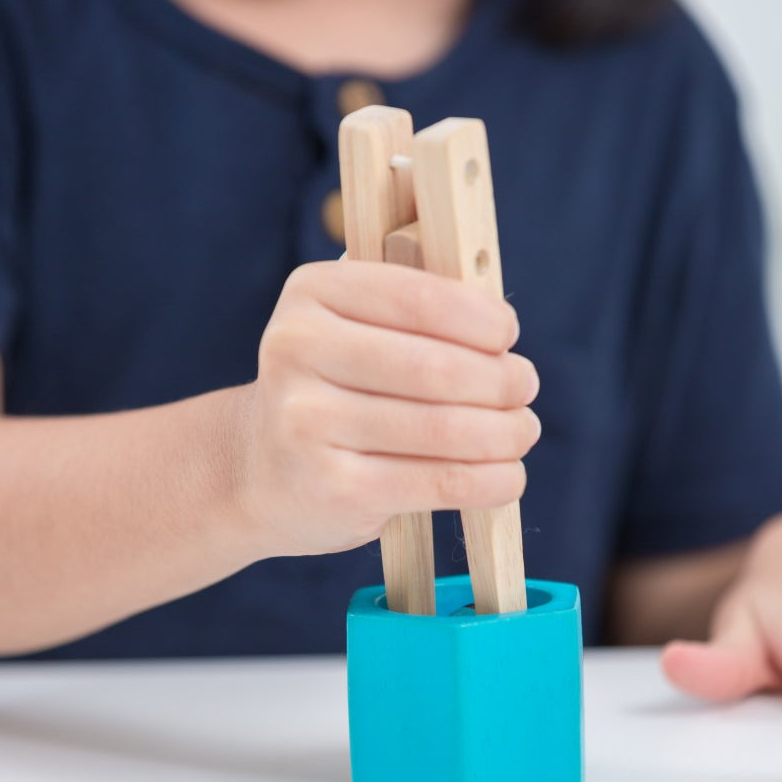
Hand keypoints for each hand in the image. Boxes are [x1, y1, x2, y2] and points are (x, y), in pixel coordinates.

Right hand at [233, 259, 539, 559]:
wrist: (257, 470)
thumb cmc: (331, 389)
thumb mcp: (350, 326)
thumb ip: (414, 307)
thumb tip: (499, 320)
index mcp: (311, 294)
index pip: (417, 298)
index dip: (480, 318)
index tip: (507, 336)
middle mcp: (298, 352)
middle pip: (436, 369)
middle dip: (501, 381)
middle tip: (524, 389)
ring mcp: (309, 424)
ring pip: (444, 429)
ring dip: (505, 433)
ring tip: (521, 431)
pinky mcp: (335, 487)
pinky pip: (438, 482)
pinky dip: (490, 480)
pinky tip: (507, 475)